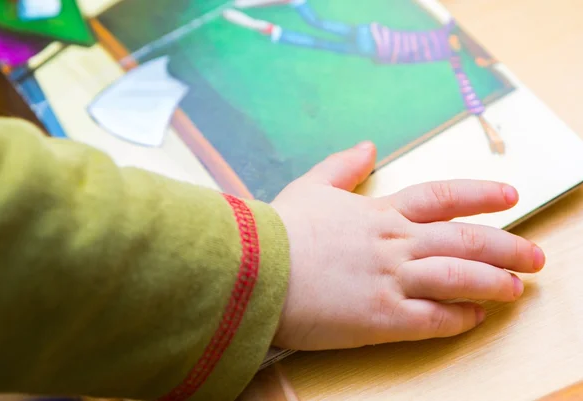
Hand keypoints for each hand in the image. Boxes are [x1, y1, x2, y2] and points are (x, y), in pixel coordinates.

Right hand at [271, 141, 544, 350]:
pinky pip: (433, 319)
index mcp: (379, 212)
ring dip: (493, 283)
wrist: (252, 268)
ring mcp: (390, 279)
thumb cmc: (278, 230)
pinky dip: (459, 319)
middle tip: (534, 255)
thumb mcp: (310, 187)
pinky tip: (475, 318)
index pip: (442, 197)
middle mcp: (394, 242)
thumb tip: (367, 145)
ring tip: (516, 288)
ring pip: (459, 278)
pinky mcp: (380, 317)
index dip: (479, 195)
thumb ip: (342, 166)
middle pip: (464, 240)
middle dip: (505, 246)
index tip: (510, 195)